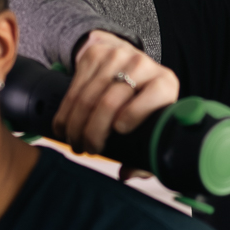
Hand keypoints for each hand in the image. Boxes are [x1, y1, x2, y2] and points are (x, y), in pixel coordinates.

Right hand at [51, 31, 178, 158]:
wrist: (129, 64)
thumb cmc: (143, 102)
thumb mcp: (152, 122)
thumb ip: (146, 152)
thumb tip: (128, 173)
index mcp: (164, 83)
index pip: (154, 94)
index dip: (134, 114)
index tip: (118, 131)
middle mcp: (142, 65)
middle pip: (111, 100)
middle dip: (93, 131)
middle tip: (87, 149)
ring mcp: (116, 57)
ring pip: (88, 96)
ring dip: (76, 125)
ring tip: (74, 142)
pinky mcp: (94, 55)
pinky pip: (74, 88)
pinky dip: (65, 112)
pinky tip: (64, 127)